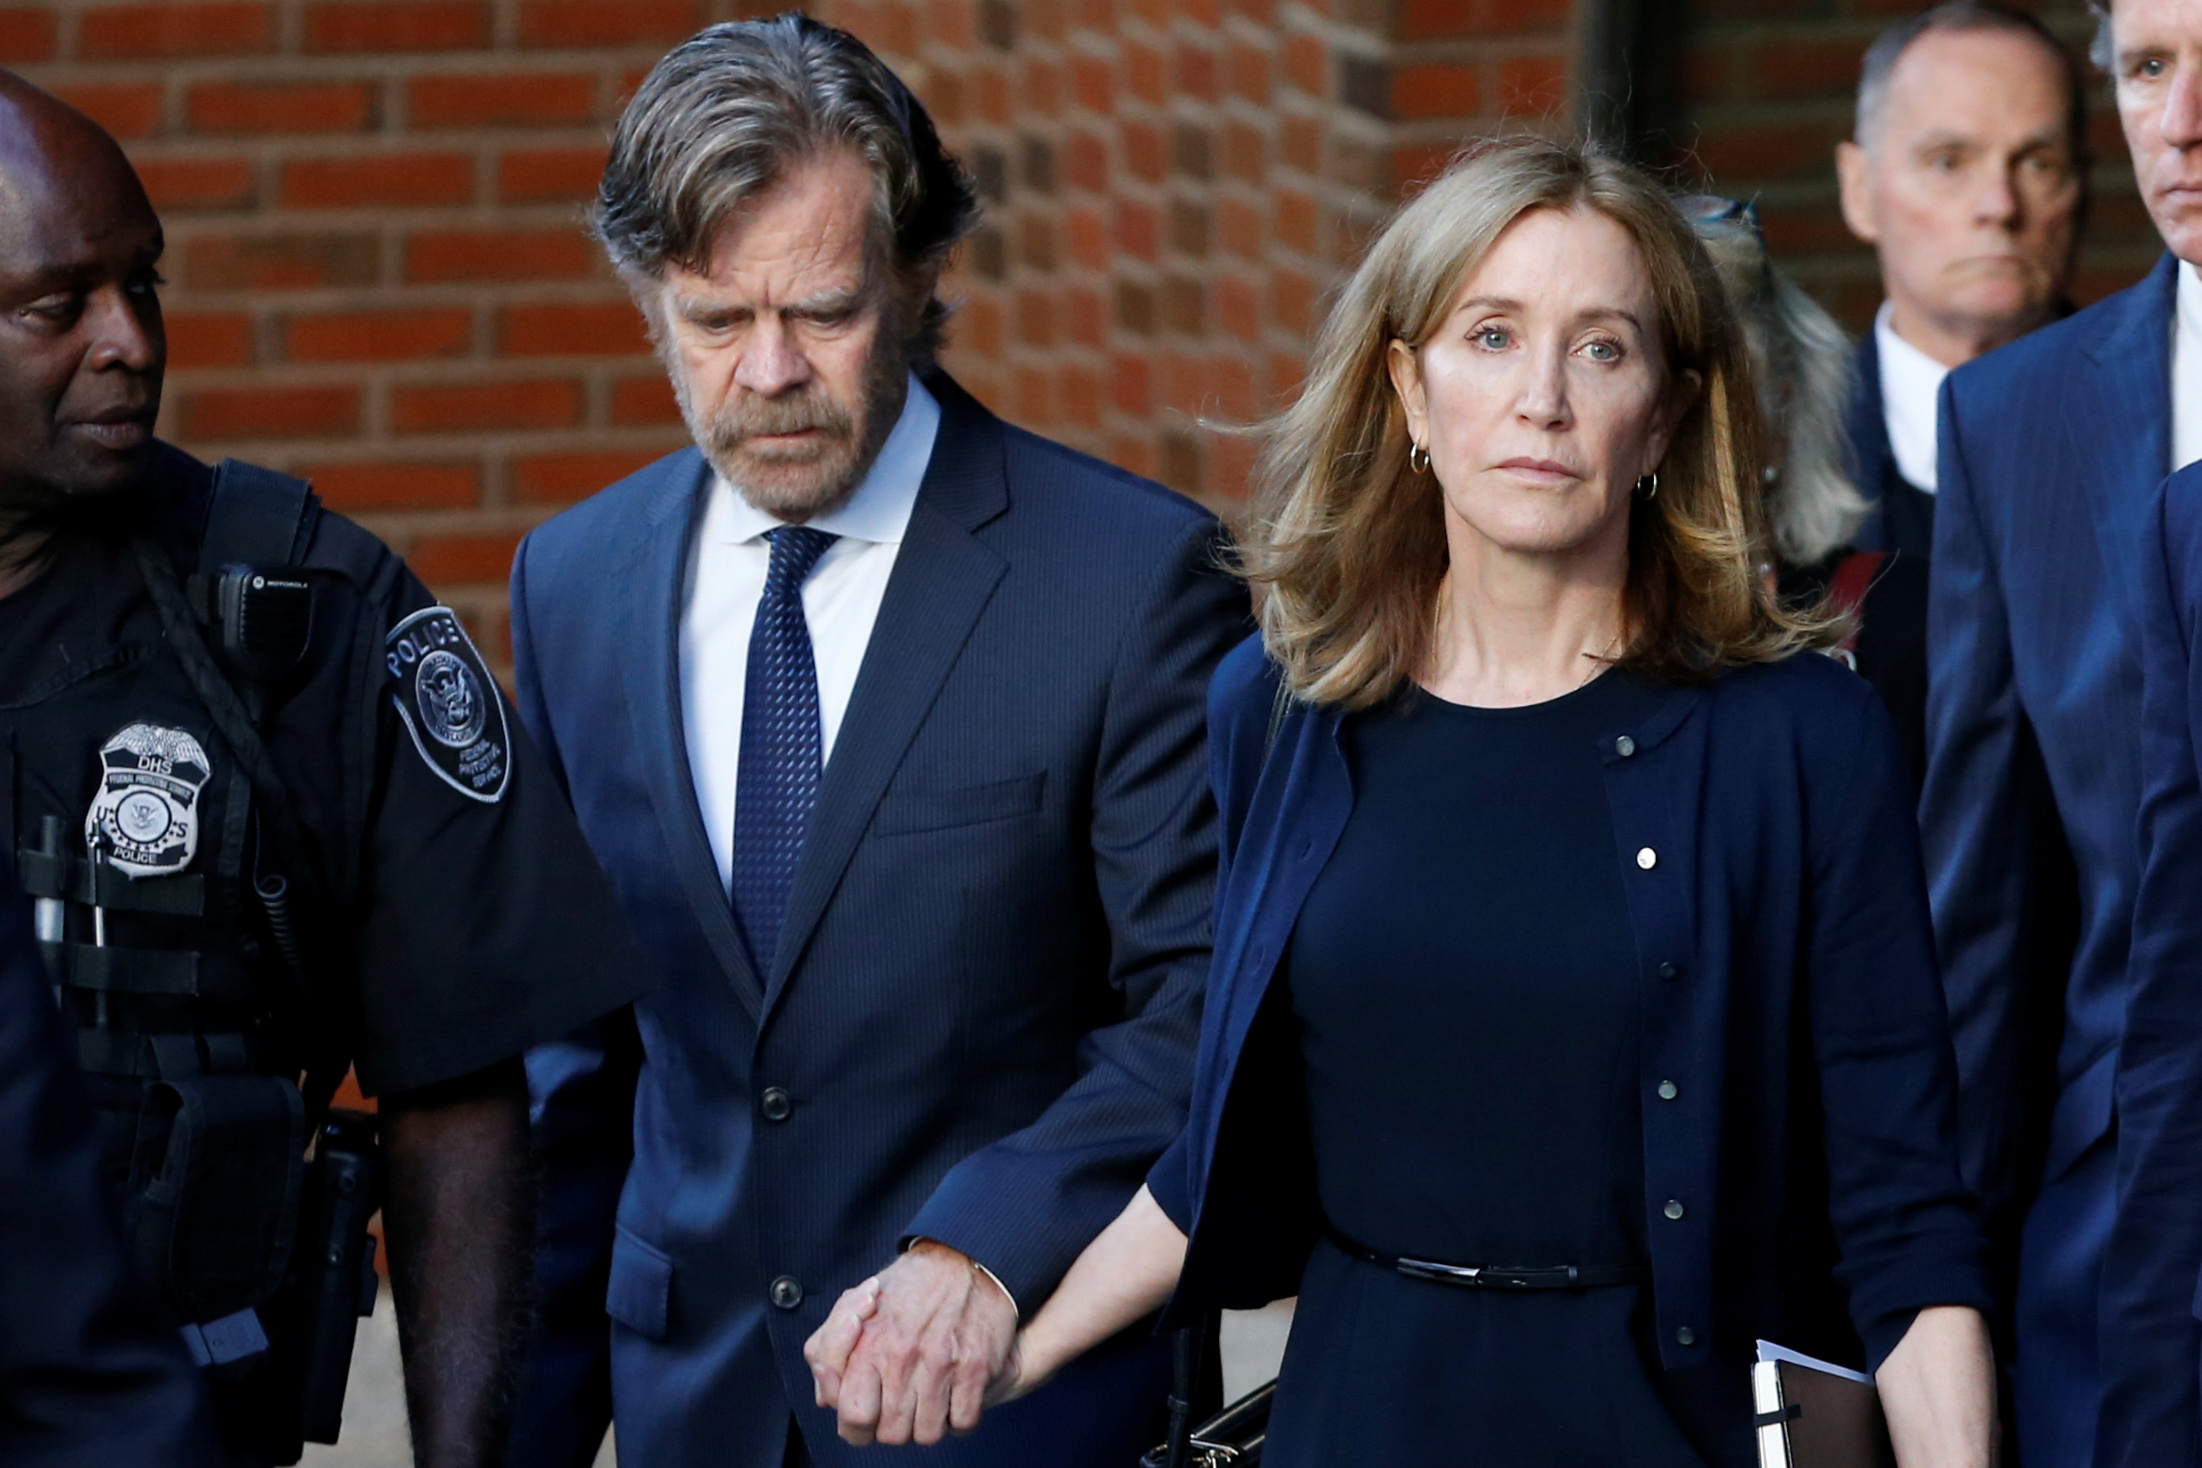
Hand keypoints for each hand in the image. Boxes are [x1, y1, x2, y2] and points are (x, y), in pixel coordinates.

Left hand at [803, 1241, 1018, 1445]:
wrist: (964, 1257)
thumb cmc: (908, 1285)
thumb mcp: (854, 1304)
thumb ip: (828, 1349)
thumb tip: (824, 1398)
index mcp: (867, 1343)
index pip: (853, 1418)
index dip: (858, 1425)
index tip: (871, 1410)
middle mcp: (902, 1356)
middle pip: (891, 1434)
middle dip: (895, 1426)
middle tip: (902, 1404)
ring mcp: (940, 1363)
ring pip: (927, 1434)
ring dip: (928, 1424)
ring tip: (929, 1400)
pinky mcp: (975, 1367)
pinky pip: (963, 1423)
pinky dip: (959, 1418)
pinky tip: (954, 1397)